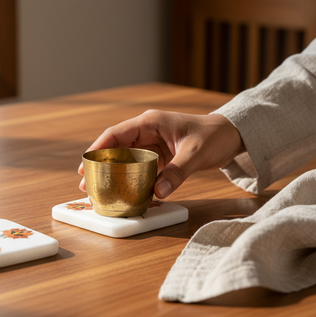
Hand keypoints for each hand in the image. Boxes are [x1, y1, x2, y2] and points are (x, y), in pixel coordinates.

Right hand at [78, 110, 243, 198]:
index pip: (116, 134)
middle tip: (86, 183)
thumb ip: (177, 172)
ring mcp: (152, 144)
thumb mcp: (196, 153)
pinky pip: (139, 167)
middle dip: (100, 164)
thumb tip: (157, 193)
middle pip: (115, 147)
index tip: (85, 164)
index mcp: (150, 123)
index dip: (98, 148)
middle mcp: (147, 132)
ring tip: (98, 189)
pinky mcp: (159, 156)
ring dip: (112, 173)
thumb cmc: (213, 136)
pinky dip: (130, 178)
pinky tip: (123, 190)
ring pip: (125, 158)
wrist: (231, 135)